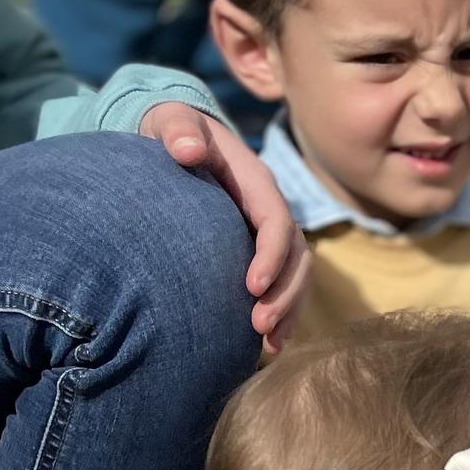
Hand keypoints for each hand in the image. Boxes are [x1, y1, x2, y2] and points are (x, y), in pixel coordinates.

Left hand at [137, 103, 310, 353]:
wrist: (181, 140)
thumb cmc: (175, 132)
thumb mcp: (172, 121)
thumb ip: (178, 130)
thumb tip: (186, 149)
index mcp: (257, 184)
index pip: (277, 223)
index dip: (271, 255)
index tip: (251, 285)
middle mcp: (272, 212)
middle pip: (297, 258)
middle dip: (284, 295)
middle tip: (259, 325)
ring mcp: (270, 237)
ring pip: (296, 278)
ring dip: (288, 313)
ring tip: (268, 345)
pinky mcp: (262, 255)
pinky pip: (282, 288)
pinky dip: (281, 317)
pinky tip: (265, 348)